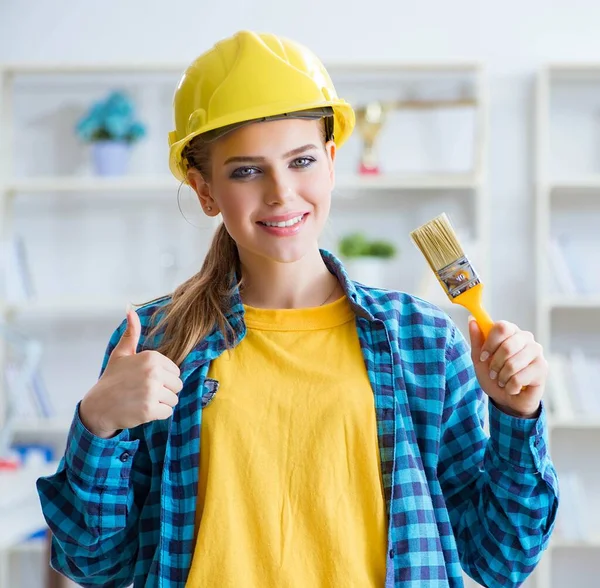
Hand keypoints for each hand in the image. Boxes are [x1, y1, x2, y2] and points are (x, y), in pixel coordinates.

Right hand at [79, 307, 182, 437]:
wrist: (98, 407)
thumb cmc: (113, 379)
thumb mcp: (121, 354)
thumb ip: (131, 333)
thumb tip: (130, 310)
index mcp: (151, 357)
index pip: (175, 371)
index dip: (164, 378)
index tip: (146, 380)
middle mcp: (153, 372)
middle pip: (177, 385)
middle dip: (165, 391)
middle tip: (145, 392)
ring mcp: (151, 391)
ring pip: (174, 399)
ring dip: (161, 403)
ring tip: (143, 400)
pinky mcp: (149, 410)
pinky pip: (168, 412)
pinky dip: (157, 415)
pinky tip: (142, 410)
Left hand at [468, 317, 547, 418]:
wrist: (506, 398)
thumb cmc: (494, 376)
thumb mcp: (479, 359)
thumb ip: (477, 340)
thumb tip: (472, 320)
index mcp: (510, 332)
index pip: (502, 327)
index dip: (490, 344)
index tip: (483, 357)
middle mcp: (526, 338)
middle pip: (507, 346)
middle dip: (495, 364)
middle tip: (493, 373)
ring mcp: (536, 352)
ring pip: (513, 364)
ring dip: (502, 377)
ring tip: (503, 381)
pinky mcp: (543, 368)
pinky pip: (520, 378)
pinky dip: (511, 387)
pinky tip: (514, 387)